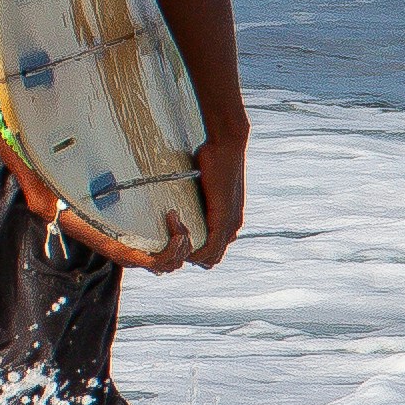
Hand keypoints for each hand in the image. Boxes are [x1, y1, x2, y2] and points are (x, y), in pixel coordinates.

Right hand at [175, 131, 246, 269]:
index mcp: (230, 221)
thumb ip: (197, 197)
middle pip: (212, 259)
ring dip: (190, 253)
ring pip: (211, 258)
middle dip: (191, 256)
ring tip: (173, 238)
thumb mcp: (204, 184)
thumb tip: (178, 195)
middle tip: (172, 241)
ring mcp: (230, 225)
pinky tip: (179, 236)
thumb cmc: (214, 158)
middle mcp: (233, 227)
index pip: (214, 251)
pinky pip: (209, 249)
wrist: (227, 145)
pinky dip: (193, 250)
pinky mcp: (224, 220)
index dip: (195, 251)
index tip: (175, 238)